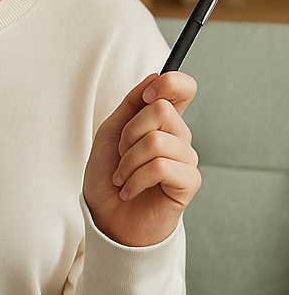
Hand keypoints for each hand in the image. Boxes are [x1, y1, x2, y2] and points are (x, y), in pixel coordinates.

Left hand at [83, 71, 200, 247]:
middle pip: (162, 110)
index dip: (168, 83)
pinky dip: (135, 179)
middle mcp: (179, 137)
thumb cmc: (108, 177)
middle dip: (129, 133)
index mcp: (162, 122)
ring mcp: (186, 159)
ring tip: (121, 178)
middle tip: (120, 155)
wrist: (106, 218)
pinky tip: (129, 191)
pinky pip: (161, 167)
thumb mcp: (110, 134)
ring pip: (157, 141)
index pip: (183, 88)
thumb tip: (155, 76)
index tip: (146, 95)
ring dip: (128, 162)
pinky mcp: (188, 183)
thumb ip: (131, 105)